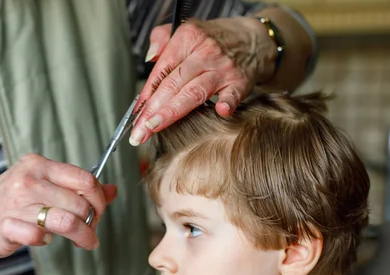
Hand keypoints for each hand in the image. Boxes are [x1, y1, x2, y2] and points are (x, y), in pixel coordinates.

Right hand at [0, 153, 116, 256]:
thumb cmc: (10, 201)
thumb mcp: (43, 185)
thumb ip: (76, 187)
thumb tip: (113, 190)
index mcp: (39, 166)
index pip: (85, 179)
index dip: (99, 198)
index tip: (99, 211)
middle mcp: (28, 181)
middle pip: (80, 204)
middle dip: (93, 221)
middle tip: (92, 231)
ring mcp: (16, 204)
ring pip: (67, 221)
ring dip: (83, 236)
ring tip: (86, 243)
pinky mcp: (6, 227)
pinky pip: (39, 236)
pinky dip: (46, 241)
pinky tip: (44, 239)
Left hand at [129, 17, 276, 145]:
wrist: (254, 39)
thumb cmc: (217, 40)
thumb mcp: (188, 30)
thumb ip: (163, 39)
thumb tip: (149, 58)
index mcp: (187, 39)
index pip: (161, 70)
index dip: (145, 95)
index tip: (135, 115)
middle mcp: (204, 53)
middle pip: (172, 84)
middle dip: (152, 109)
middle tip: (139, 130)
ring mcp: (222, 69)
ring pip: (194, 92)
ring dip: (172, 111)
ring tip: (155, 127)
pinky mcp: (240, 83)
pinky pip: (233, 94)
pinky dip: (228, 103)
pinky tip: (221, 112)